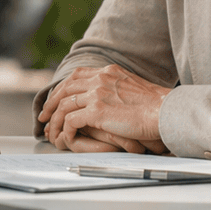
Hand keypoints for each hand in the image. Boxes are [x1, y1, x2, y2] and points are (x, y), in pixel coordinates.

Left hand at [38, 64, 170, 151]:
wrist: (167, 111)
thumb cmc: (157, 106)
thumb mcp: (135, 89)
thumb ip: (118, 89)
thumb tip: (110, 100)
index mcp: (108, 71)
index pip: (76, 76)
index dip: (63, 89)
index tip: (56, 100)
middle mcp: (100, 78)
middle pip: (65, 88)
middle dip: (51, 103)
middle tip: (44, 116)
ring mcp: (97, 93)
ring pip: (64, 105)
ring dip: (54, 120)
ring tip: (51, 132)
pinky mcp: (97, 111)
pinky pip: (71, 120)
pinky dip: (65, 130)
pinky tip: (66, 138)